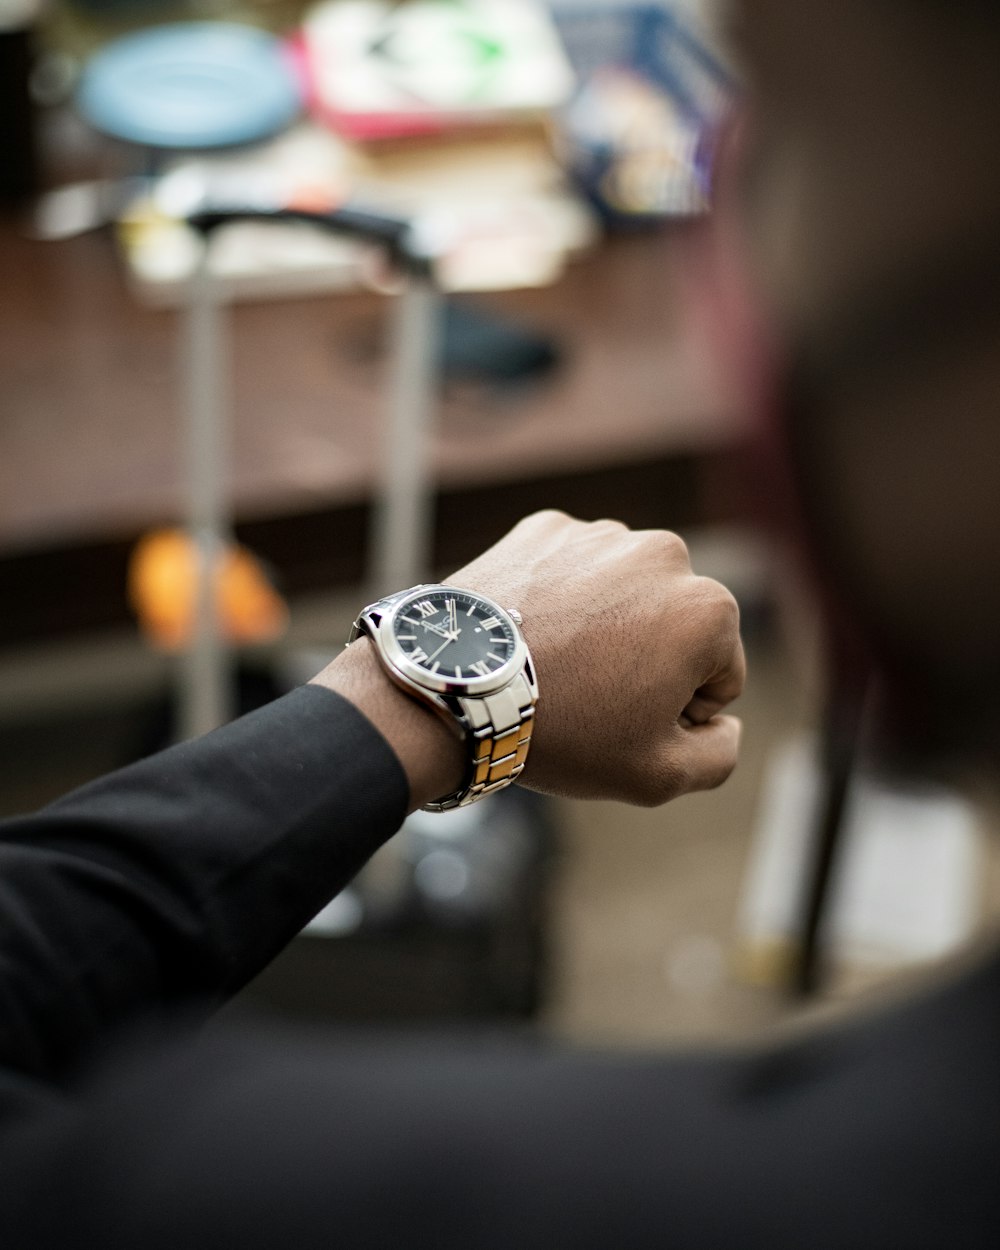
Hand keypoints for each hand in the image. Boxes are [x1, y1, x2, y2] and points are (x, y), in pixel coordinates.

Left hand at [448, 510, 744, 804]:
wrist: (458, 688)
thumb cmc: (563, 733)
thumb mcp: (657, 775)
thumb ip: (719, 754)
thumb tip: (723, 723)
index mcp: (708, 609)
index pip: (718, 675)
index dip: (675, 711)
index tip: (623, 718)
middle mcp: (664, 554)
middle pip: (673, 626)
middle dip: (645, 659)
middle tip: (588, 693)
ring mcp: (600, 534)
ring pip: (622, 594)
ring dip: (604, 625)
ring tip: (555, 663)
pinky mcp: (545, 529)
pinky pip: (570, 571)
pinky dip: (558, 598)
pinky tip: (530, 632)